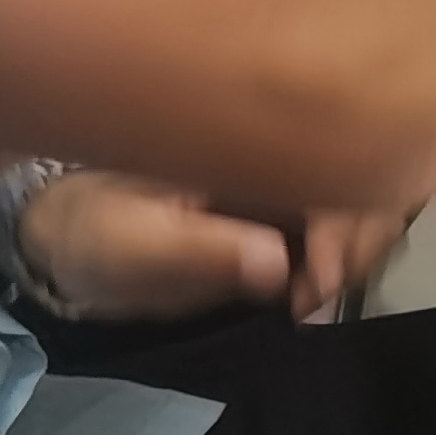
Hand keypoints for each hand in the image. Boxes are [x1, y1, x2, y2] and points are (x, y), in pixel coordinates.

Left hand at [18, 172, 412, 321]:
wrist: (73, 240)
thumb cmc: (95, 229)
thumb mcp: (134, 242)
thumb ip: (203, 249)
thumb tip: (277, 263)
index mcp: (244, 135)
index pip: (330, 156)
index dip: (342, 217)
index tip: (319, 277)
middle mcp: (277, 146)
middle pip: (362, 173)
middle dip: (359, 238)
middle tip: (317, 297)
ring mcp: (287, 176)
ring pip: (362, 197)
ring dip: (355, 251)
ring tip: (312, 299)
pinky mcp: (288, 209)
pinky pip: (340, 223)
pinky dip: (340, 260)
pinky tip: (314, 293)